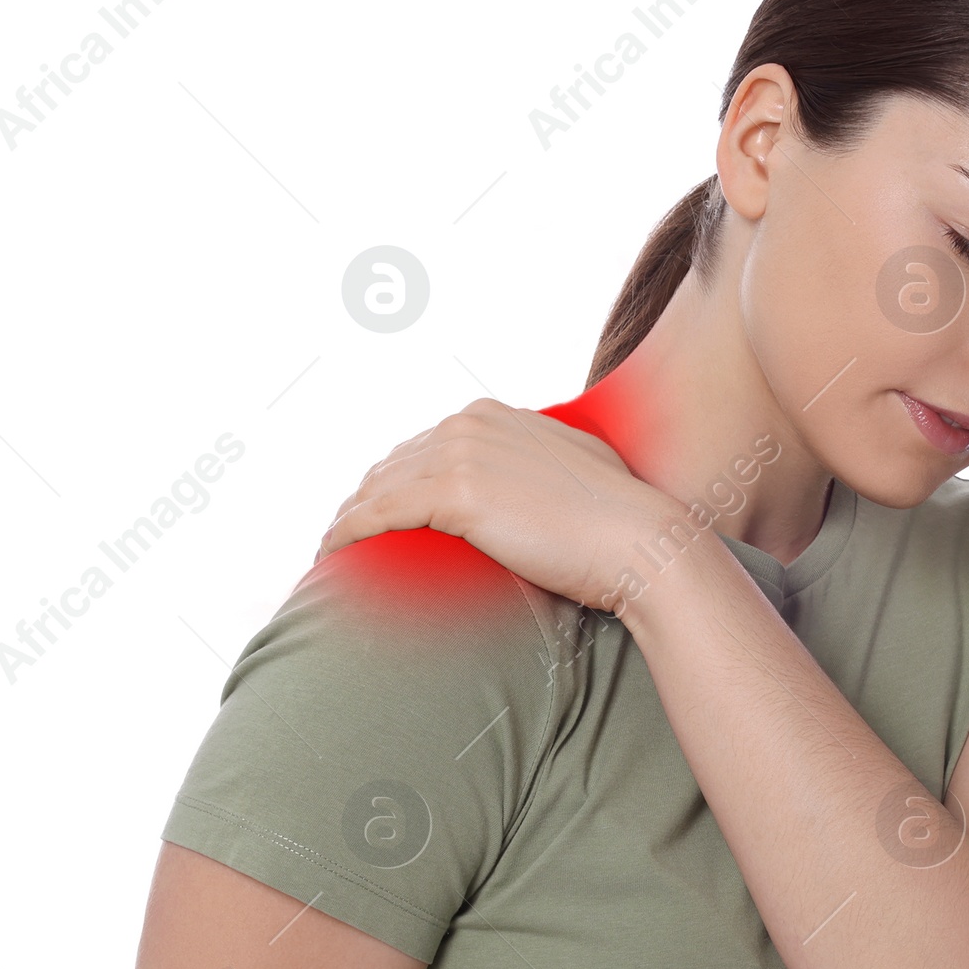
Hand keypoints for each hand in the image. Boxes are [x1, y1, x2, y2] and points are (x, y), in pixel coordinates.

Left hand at [313, 397, 682, 611]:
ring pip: (378, 488)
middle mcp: (469, 424)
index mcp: (492, 416)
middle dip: (363, 500)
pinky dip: (350, 533)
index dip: (392, 480)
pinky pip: (381, 514)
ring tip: (332, 551)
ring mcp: (460, 454)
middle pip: (391, 464)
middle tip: (343, 537)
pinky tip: (334, 552)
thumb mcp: (572, 467)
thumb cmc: (615, 519)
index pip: (421, 446)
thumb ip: (538, 461)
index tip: (377, 511)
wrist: (636, 539)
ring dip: (347, 519)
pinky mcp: (455, 493)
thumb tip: (530, 483)